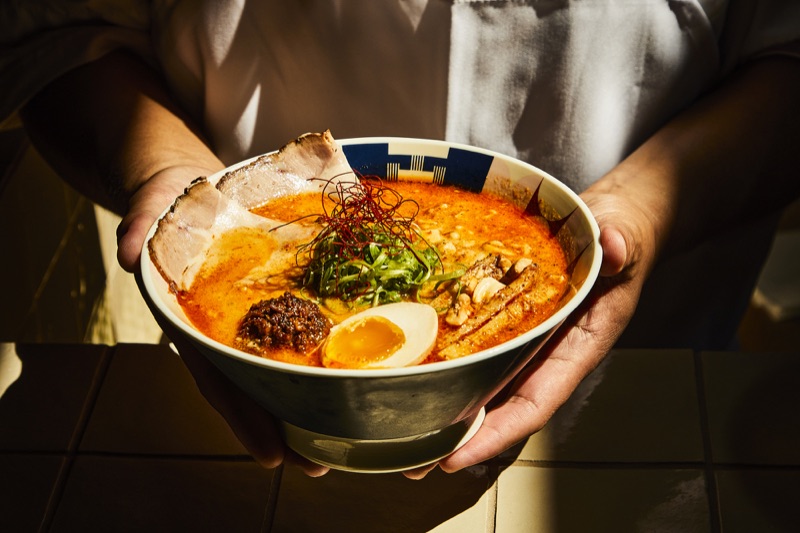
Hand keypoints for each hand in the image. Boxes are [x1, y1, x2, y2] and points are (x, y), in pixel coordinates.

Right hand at [126, 166, 328, 475]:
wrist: (191, 189)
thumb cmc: (171, 205)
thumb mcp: (152, 210)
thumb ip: (137, 229)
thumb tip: (129, 253)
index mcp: (195, 321)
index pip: (218, 377)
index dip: (243, 417)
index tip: (271, 454)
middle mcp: (226, 329)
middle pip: (255, 387)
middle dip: (285, 426)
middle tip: (318, 464)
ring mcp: (252, 318)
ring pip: (278, 368)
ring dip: (307, 402)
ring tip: (340, 438)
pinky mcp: (278, 298)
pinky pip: (299, 332)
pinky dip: (318, 358)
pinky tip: (346, 377)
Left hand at [403, 185, 656, 478]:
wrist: (612, 215)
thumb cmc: (624, 230)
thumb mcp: (626, 236)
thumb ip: (622, 246)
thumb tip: (615, 247)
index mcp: (578, 346)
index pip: (536, 403)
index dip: (497, 433)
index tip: (458, 456)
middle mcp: (546, 349)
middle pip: (499, 403)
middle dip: (459, 433)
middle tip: (411, 456)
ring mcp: (523, 333)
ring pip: (482, 377)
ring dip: (445, 400)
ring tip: (400, 425)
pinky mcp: (505, 311)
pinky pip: (473, 340)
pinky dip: (447, 356)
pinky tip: (414, 365)